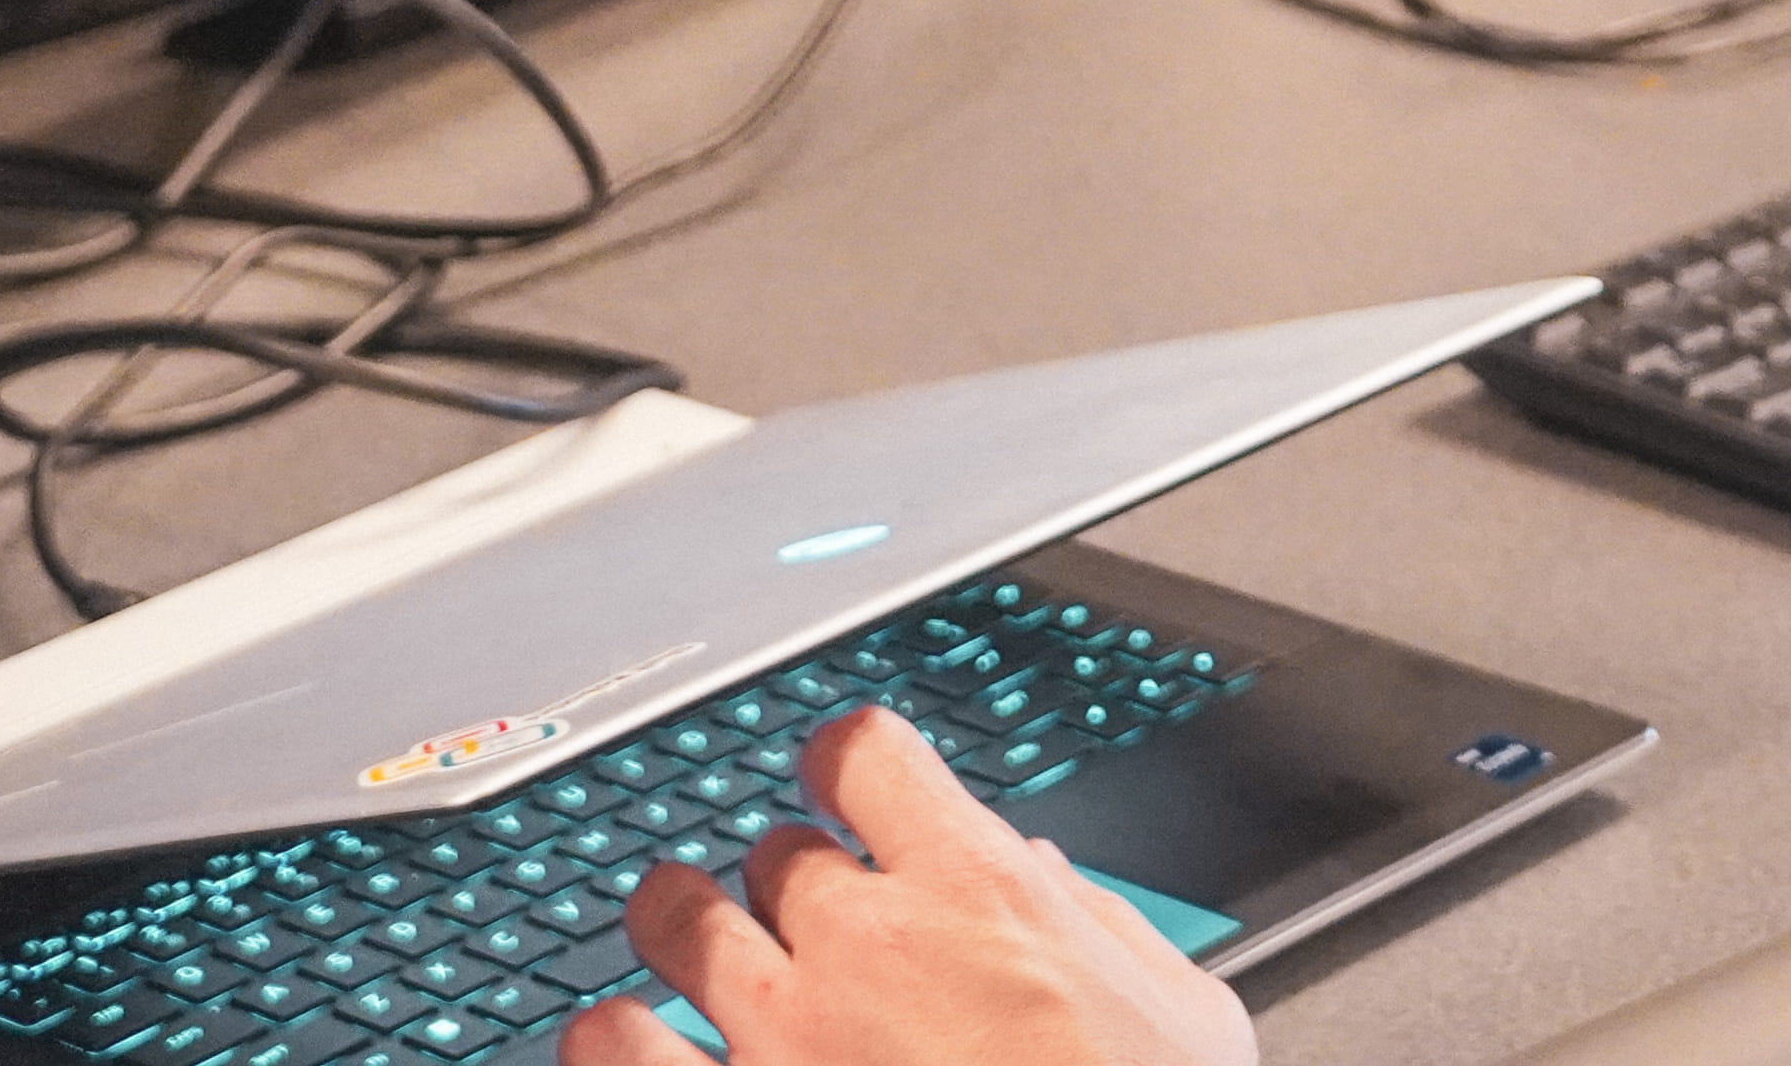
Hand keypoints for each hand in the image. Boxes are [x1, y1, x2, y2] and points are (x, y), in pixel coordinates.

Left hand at [557, 704, 1252, 1065]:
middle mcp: (866, 948)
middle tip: (812, 930)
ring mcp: (784, 1039)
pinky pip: (613, 1048)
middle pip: (775, 853)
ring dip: (683, 928)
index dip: (845, 766)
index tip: (841, 787)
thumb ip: (1103, 928)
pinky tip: (628, 1040)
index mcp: (980, 897)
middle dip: (791, 885)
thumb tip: (1048, 876)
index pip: (862, 753)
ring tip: (690, 950)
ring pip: (674, 917)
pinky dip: (609, 1036)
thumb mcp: (1182, 1022)